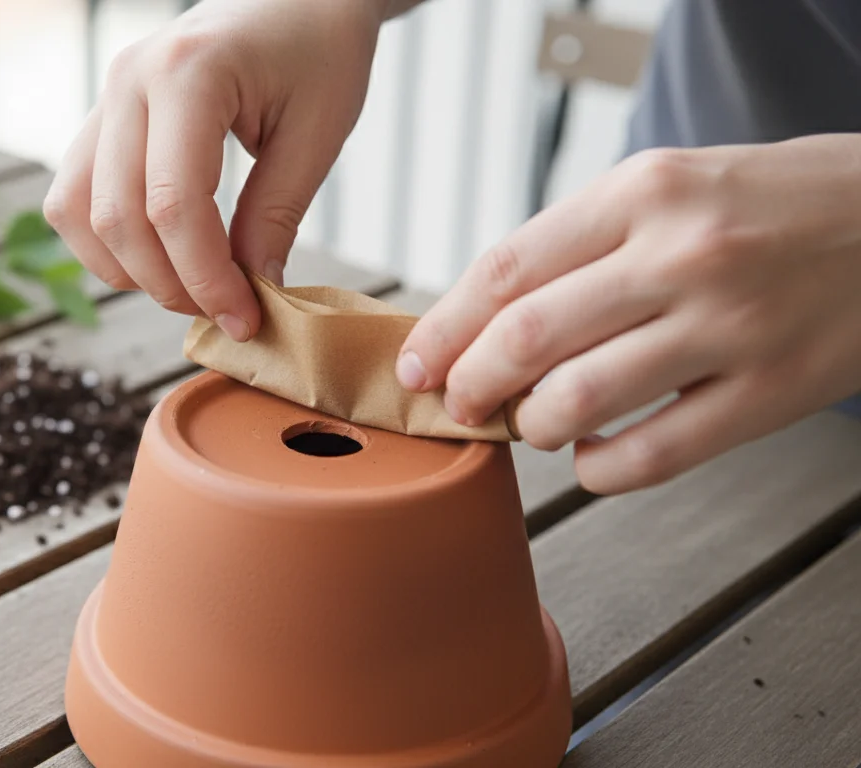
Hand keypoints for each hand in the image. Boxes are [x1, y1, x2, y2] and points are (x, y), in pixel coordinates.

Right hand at [43, 0, 387, 340]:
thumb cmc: (318, 52)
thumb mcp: (317, 133)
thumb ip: (276, 214)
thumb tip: (247, 291)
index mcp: (188, 73)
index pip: (173, 203)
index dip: (205, 276)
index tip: (243, 317)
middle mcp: (129, 79)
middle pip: (118, 216)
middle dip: (168, 283)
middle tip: (222, 312)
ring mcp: (106, 94)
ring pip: (77, 211)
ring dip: (126, 269)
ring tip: (188, 288)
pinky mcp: (102, 115)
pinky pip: (73, 194)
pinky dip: (104, 241)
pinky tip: (157, 258)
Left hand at [396, 135, 860, 493]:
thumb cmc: (768, 206)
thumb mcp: (669, 186)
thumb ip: (580, 243)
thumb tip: (482, 319)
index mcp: (644, 193)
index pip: (507, 270)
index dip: (444, 327)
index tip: (414, 364)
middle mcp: (683, 254)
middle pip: (528, 337)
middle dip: (470, 384)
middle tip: (457, 404)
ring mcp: (731, 326)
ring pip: (579, 402)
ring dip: (531, 427)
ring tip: (532, 422)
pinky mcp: (772, 392)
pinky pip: (652, 456)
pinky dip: (599, 468)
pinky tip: (593, 453)